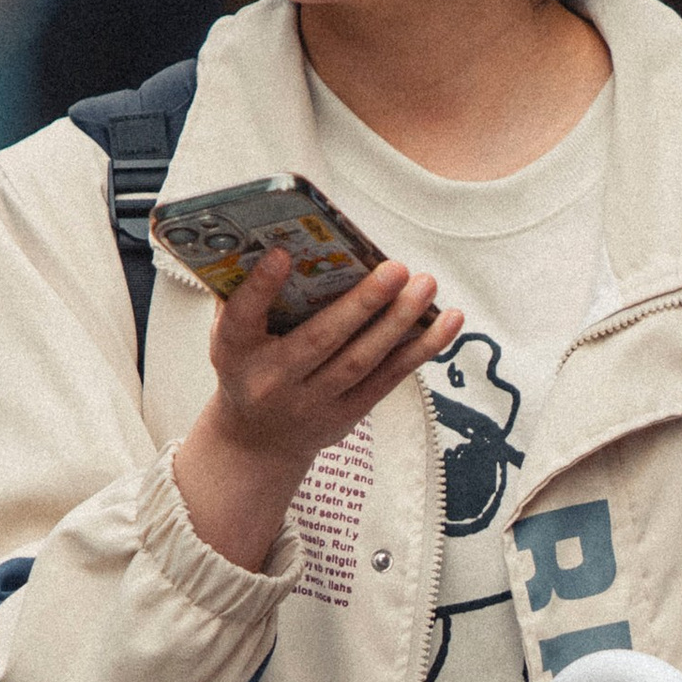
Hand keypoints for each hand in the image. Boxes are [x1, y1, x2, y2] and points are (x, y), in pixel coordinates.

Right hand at [173, 250, 460, 569]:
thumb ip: (249, 295)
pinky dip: (420, 349)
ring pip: (362, 361)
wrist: (257, 440)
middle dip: (362, 303)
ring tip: (426, 286)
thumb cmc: (249, 365)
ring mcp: (312, 403)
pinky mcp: (346, 416)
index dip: (260, 286)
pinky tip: (448, 321)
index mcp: (234, 351)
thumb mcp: (233, 335)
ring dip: (399, 322)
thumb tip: (284, 242)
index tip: (281, 253)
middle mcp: (272, 380)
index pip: (241, 318)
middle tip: (396, 268)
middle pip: (321, 340)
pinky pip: (388, 379)